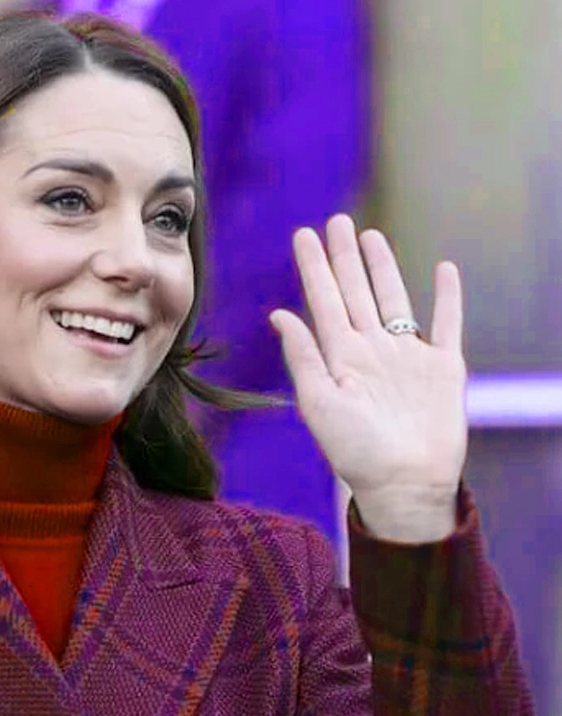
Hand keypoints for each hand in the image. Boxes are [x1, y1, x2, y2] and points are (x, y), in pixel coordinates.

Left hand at [269, 215, 466, 541]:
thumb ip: (303, 357)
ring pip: (394, 299)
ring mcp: (408, 356)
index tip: (303, 235)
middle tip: (335, 220)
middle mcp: (372, 350)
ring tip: (370, 236)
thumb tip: (279, 314)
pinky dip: (448, 297)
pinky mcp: (443, 367)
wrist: (405, 483)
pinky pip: (448, 323)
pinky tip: (444, 270)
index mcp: (340, 357)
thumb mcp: (320, 403)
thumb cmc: (357, 452)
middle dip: (343, 257)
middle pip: (355, 292)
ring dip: (383, 268)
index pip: (323, 301)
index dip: (313, 268)